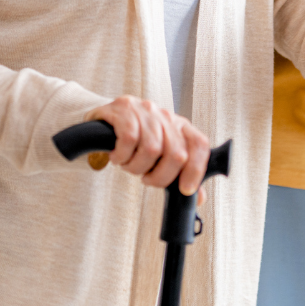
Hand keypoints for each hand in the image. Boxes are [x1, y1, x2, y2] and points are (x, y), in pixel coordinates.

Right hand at [88, 97, 209, 200]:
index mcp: (179, 126)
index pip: (199, 144)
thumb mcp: (159, 156)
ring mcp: (145, 109)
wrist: (105, 120)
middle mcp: (165, 115)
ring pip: (152, 149)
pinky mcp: (124, 108)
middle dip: (160, 177)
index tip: (185, 189)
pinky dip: (123, 155)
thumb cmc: (135, 140)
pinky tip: (117, 156)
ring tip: (128, 164)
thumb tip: (198, 197)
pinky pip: (129, 139)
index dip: (196, 169)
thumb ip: (179, 174)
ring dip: (137, 167)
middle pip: (176, 153)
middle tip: (146, 178)